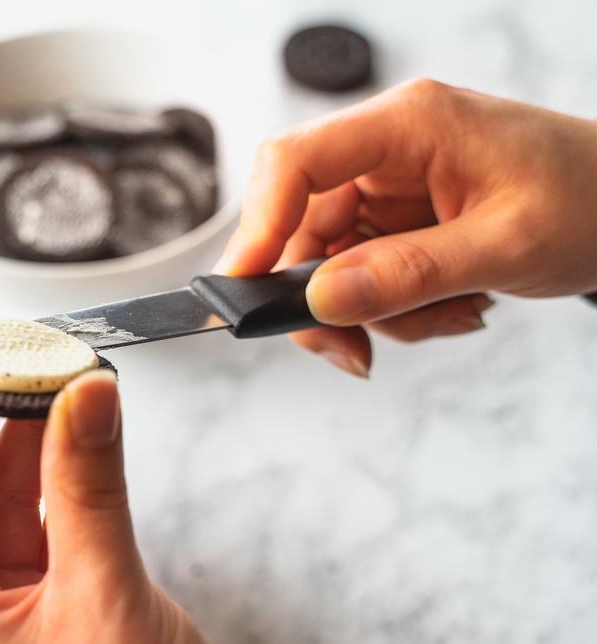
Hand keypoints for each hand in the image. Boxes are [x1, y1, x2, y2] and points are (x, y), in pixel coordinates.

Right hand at [216, 78, 596, 376]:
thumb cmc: (593, 200)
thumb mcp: (504, 246)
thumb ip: (407, 274)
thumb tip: (322, 301)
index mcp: (407, 125)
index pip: (294, 163)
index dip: (258, 227)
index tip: (246, 292)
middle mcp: (386, 149)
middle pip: (301, 226)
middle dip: (323, 298)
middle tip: (352, 352)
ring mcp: (391, 185)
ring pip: (329, 262)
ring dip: (372, 310)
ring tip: (447, 318)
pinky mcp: (401, 218)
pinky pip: (364, 274)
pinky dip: (396, 308)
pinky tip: (453, 307)